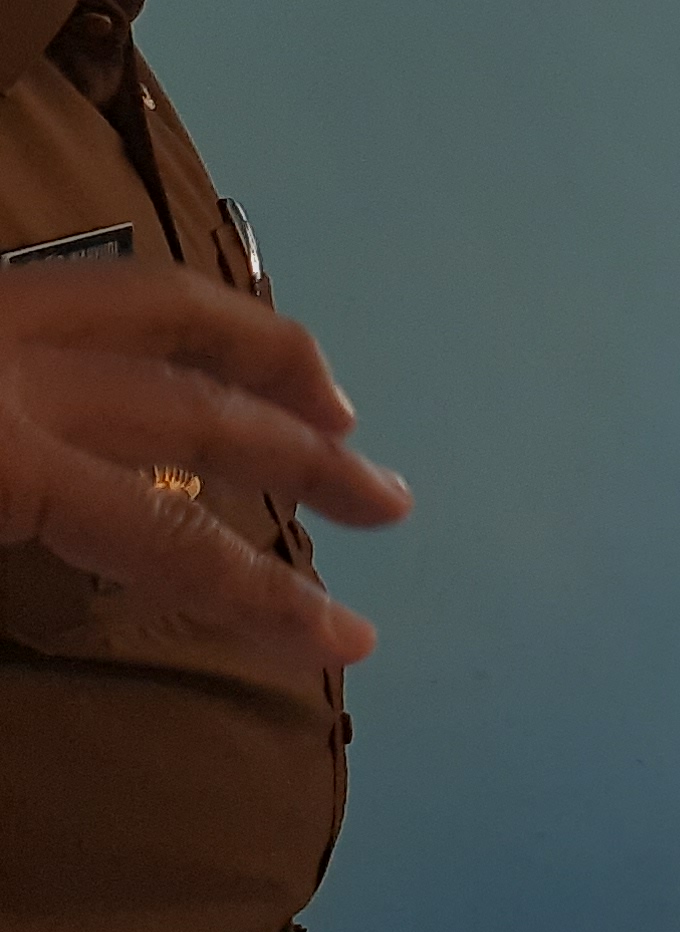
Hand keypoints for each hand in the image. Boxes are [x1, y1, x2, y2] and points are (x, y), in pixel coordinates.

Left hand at [0, 260, 411, 664]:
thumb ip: (18, 570)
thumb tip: (115, 581)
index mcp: (1, 458)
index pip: (166, 534)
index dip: (266, 594)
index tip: (351, 640)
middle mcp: (16, 370)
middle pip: (196, 410)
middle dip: (307, 460)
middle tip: (388, 501)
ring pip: (161, 306)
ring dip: (262, 354)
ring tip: (326, 404)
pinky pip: (94, 291)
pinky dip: (171, 318)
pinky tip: (187, 349)